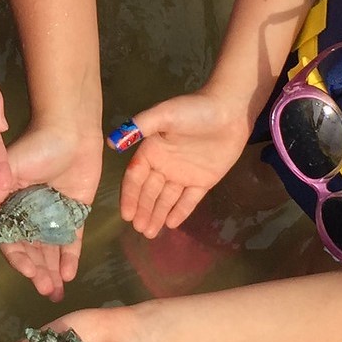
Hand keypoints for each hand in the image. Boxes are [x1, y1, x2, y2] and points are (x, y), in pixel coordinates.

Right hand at [0, 129, 102, 300]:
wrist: (72, 130)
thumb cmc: (37, 145)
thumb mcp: (10, 170)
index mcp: (10, 202)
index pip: (11, 237)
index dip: (17, 257)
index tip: (27, 271)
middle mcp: (29, 211)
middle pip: (31, 248)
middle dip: (37, 270)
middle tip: (45, 290)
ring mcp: (52, 213)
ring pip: (50, 248)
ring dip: (52, 270)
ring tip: (56, 290)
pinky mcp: (75, 211)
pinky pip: (71, 239)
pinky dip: (70, 257)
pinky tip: (69, 274)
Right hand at [118, 92, 251, 237]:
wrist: (230, 111)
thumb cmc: (195, 109)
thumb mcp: (164, 114)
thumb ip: (140, 127)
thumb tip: (112, 142)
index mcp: (152, 150)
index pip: (135, 177)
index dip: (130, 196)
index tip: (126, 214)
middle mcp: (164, 164)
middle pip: (149, 192)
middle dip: (143, 210)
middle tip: (139, 229)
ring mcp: (184, 174)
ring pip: (167, 198)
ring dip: (157, 215)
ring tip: (150, 232)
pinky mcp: (203, 180)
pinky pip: (189, 199)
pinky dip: (180, 211)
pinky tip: (171, 224)